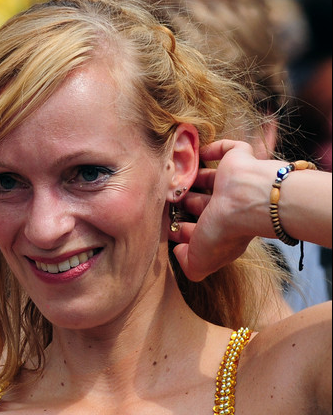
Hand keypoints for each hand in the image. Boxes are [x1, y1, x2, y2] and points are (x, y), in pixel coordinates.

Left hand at [170, 140, 274, 280]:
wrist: (249, 200)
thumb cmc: (226, 230)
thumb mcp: (200, 261)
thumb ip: (188, 266)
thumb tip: (179, 252)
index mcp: (224, 229)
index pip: (200, 231)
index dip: (183, 231)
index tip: (167, 228)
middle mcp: (230, 206)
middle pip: (203, 203)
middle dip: (185, 202)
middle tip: (165, 199)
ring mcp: (235, 182)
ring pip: (212, 178)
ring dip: (193, 178)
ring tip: (172, 178)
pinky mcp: (239, 159)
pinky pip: (227, 149)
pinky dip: (212, 148)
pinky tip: (195, 151)